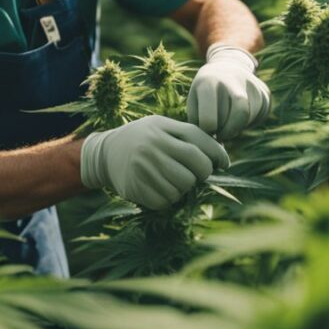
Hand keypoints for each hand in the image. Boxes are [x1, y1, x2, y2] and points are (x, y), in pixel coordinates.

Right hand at [80, 115, 228, 209]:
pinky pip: (166, 201)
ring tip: (172, 179)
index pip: (200, 143)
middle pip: (197, 169)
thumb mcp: (162, 127)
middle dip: (201, 174)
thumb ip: (189, 136)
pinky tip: (160, 188)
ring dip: (183, 188)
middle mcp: (151, 146)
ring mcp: (142, 168)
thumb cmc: (143, 139)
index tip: (224, 164)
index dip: (218, 155)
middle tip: (194, 173)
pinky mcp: (135, 188)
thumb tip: (222, 157)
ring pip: (183, 188)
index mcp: (161, 128)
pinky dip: (168, 199)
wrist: (105, 154)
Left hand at [187, 44, 270, 139]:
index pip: (210, 119)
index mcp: (208, 82)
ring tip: (228, 124)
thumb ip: (198, 123)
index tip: (207, 131)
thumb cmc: (204, 92)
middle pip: (237, 116)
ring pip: (249, 117)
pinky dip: (249, 123)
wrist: (226, 67)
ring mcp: (251, 83)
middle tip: (221, 134)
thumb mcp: (194, 102)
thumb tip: (213, 147)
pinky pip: (259, 116)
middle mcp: (232, 78)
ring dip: (238, 127)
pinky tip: (239, 117)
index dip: (208, 132)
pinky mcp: (264, 92)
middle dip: (228, 131)